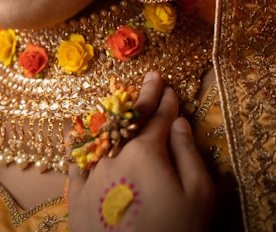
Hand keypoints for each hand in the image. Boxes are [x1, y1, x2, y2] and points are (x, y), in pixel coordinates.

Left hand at [66, 71, 214, 231]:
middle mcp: (114, 156)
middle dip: (142, 99)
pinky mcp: (77, 196)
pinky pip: (76, 161)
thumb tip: (178, 124)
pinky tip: (80, 130)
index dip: (166, 101)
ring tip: (121, 102)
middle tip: (151, 79)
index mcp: (145, 153)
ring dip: (115, 117)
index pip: (158, 118)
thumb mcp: (199, 195)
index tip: (170, 86)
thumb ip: (188, 154)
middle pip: (129, 121)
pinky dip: (81, 142)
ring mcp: (92, 175)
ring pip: (102, 135)